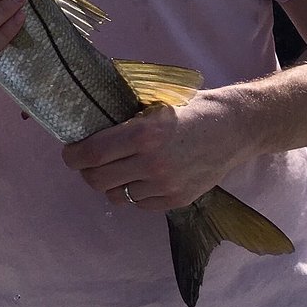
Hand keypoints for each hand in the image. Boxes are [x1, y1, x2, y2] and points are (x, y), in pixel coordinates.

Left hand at [61, 93, 245, 210]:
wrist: (236, 127)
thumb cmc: (192, 108)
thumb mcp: (154, 103)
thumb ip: (124, 117)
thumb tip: (88, 121)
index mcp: (143, 134)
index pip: (92, 155)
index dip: (73, 156)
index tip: (70, 153)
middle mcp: (152, 163)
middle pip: (98, 180)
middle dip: (86, 171)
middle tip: (89, 162)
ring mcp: (166, 185)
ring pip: (117, 195)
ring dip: (111, 183)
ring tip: (118, 169)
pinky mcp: (179, 199)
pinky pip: (140, 204)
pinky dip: (134, 193)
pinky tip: (142, 177)